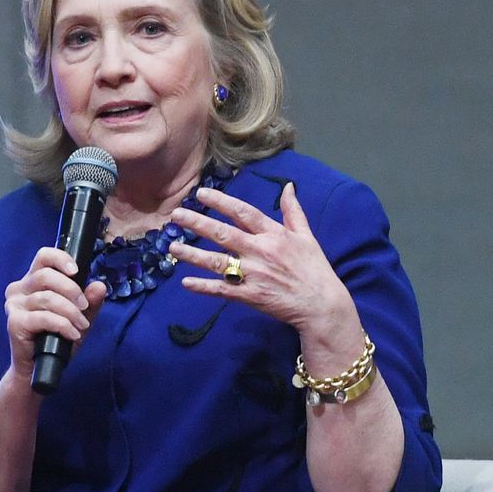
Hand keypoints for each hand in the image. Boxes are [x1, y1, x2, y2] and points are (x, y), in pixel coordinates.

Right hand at [3, 246, 109, 379]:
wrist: (37, 368)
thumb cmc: (55, 340)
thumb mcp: (78, 318)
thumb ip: (89, 302)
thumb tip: (99, 286)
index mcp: (32, 281)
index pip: (43, 256)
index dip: (60, 258)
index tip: (76, 271)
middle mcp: (18, 289)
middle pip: (46, 275)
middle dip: (71, 291)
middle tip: (84, 307)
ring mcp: (14, 306)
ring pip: (47, 298)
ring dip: (70, 313)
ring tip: (81, 326)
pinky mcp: (14, 322)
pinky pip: (43, 317)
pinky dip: (63, 326)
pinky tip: (72, 335)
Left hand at [167, 184, 356, 333]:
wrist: (321, 305)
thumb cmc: (314, 269)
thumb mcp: (306, 236)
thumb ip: (293, 211)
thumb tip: (288, 186)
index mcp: (274, 235)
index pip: (243, 213)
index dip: (222, 202)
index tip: (201, 194)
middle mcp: (260, 251)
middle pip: (223, 234)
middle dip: (197, 223)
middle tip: (175, 216)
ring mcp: (253, 274)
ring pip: (216, 262)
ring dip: (192, 255)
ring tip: (171, 247)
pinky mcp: (249, 296)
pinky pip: (221, 289)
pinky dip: (203, 287)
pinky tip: (185, 282)